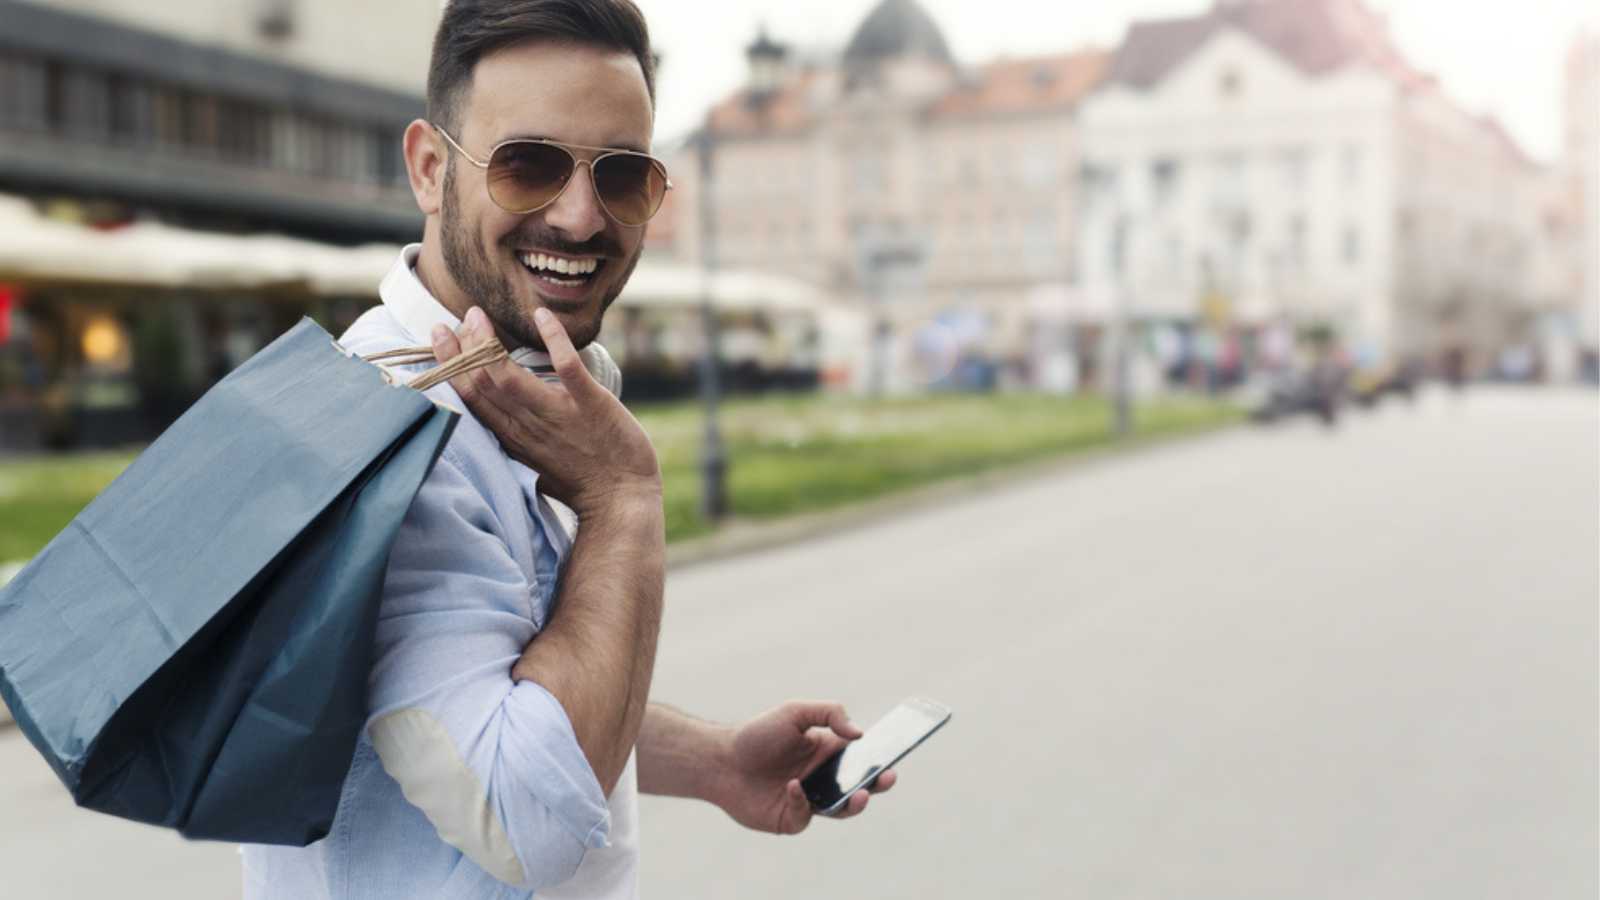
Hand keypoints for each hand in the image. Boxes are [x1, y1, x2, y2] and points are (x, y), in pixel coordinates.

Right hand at [430, 307, 660, 516]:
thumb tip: (498, 409)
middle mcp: (527, 426)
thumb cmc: (580, 480)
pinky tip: (541, 314)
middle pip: (482, 384)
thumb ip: (514, 433)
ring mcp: (557, 415)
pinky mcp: (591, 405)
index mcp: (512, 437)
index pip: (469, 398)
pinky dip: (554, 338)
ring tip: (477, 315)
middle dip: (462, 348)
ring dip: (488, 343)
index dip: (450, 365)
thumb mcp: (534, 459)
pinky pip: (567, 367)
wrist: (621, 500)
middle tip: (456, 317)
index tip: (440, 335)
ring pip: (509, 378)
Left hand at [713, 701, 897, 834]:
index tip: (894, 756)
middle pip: (859, 785)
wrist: (720, 760)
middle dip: (877, 784)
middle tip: (886, 778)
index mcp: (827, 752)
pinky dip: (803, 801)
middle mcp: (821, 777)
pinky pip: (807, 815)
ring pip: (841, 807)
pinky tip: (792, 786)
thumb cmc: (757, 734)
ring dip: (854, 802)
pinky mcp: (792, 818)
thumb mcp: (794, 712)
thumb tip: (859, 734)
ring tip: (860, 793)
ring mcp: (809, 800)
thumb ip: (829, 714)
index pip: (861, 757)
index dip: (879, 758)